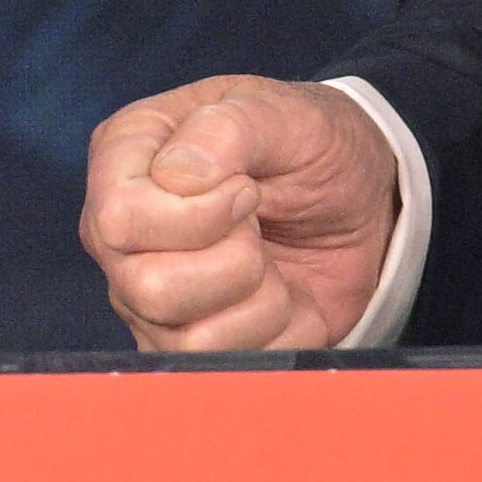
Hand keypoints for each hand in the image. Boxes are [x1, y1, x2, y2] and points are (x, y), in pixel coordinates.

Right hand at [85, 75, 402, 356]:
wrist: (360, 202)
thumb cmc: (311, 147)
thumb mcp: (285, 113)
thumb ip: (230, 127)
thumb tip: (179, 176)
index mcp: (126, 158)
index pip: (121, 218)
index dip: (197, 217)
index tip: (248, 190)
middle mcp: (122, 235)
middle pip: (149, 288)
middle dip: (237, 263)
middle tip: (261, 228)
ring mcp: (148, 296)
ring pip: (191, 340)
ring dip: (266, 301)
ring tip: (276, 262)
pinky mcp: (187, 343)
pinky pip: (231, 368)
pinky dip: (284, 333)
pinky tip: (287, 296)